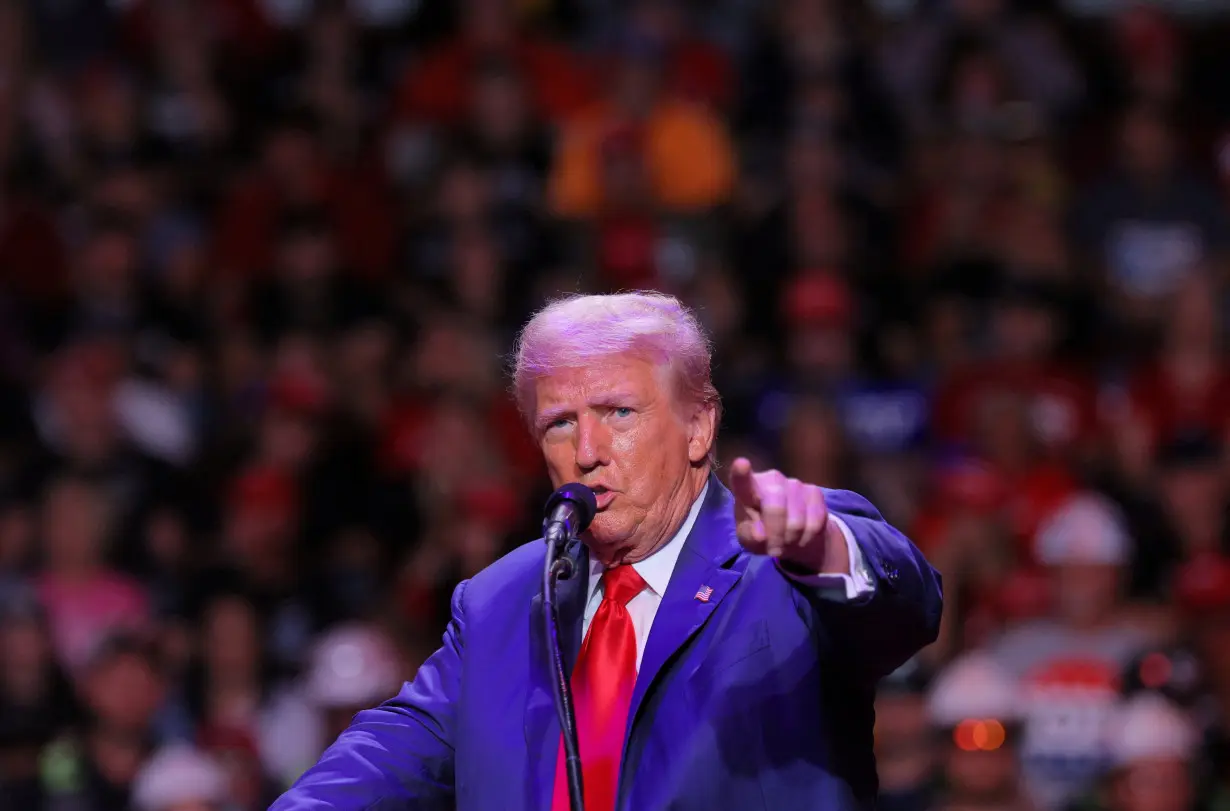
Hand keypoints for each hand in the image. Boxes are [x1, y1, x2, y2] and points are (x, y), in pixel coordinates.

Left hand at [729, 457, 838, 572]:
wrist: (790, 535)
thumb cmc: (761, 533)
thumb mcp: (748, 539)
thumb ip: (749, 536)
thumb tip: (760, 535)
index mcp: (747, 489)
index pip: (742, 481)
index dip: (741, 473)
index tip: (741, 464)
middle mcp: (771, 479)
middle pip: (775, 507)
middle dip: (776, 534)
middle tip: (774, 548)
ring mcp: (794, 483)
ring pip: (796, 520)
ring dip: (792, 538)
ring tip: (787, 540)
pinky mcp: (814, 492)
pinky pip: (814, 522)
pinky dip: (807, 537)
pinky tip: (802, 535)